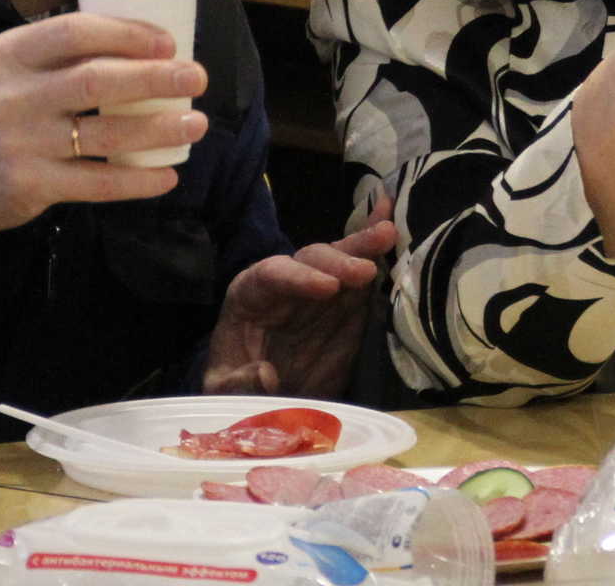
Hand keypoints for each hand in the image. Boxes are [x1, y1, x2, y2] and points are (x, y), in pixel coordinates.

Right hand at [0, 14, 209, 241]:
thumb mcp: (2, 65)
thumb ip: (53, 52)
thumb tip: (134, 39)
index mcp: (9, 54)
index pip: (75, 32)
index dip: (127, 33)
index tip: (168, 41)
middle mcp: (15, 96)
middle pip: (96, 81)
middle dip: (155, 78)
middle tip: (196, 78)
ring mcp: (22, 144)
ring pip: (104, 136)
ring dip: (158, 129)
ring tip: (195, 124)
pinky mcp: (30, 187)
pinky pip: (96, 184)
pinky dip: (136, 181)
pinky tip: (166, 177)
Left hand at [205, 195, 398, 397]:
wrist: (266, 395)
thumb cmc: (238, 383)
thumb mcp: (224, 389)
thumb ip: (238, 382)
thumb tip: (264, 373)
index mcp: (250, 294)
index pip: (271, 275)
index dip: (300, 277)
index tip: (329, 287)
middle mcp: (288, 282)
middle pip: (311, 259)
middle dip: (338, 261)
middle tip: (365, 272)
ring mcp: (321, 289)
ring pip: (341, 258)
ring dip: (363, 246)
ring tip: (388, 234)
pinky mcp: (347, 302)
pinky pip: (363, 275)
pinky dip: (377, 249)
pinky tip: (391, 218)